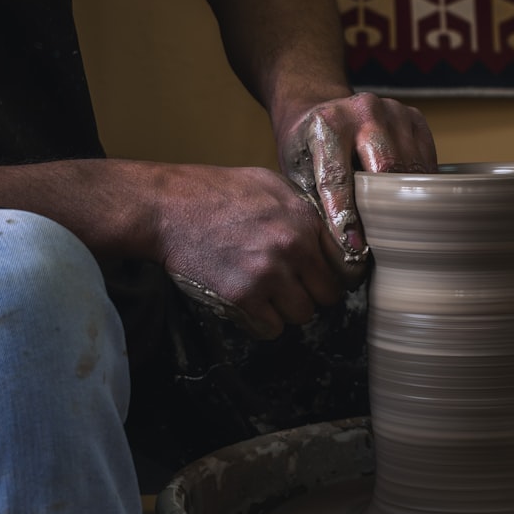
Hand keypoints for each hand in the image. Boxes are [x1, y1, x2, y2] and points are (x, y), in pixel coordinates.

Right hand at [156, 164, 346, 338]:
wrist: (166, 207)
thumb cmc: (215, 191)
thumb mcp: (271, 185)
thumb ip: (304, 211)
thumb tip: (331, 235)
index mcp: (306, 220)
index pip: (347, 265)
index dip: (336, 275)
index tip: (323, 279)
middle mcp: (294, 248)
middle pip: (328, 296)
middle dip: (311, 294)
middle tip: (290, 287)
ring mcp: (269, 275)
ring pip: (302, 315)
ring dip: (286, 310)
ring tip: (266, 294)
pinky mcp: (243, 297)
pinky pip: (271, 328)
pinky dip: (262, 323)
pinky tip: (250, 305)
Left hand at [276, 92, 436, 277]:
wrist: (320, 109)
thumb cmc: (307, 150)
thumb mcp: (299, 173)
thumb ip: (317, 203)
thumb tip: (344, 251)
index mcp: (327, 124)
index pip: (338, 177)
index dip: (346, 216)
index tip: (354, 249)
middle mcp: (363, 110)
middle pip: (386, 168)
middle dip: (386, 210)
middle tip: (383, 244)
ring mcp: (394, 111)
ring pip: (413, 167)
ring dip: (409, 202)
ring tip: (400, 231)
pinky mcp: (415, 119)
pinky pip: (427, 162)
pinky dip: (422, 188)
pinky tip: (413, 206)